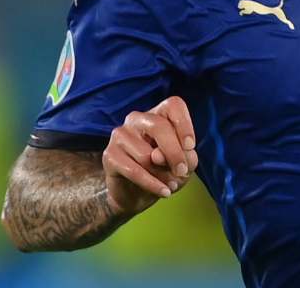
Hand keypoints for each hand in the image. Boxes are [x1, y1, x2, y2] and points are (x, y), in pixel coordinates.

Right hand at [102, 96, 199, 217]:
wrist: (136, 195)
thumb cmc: (164, 172)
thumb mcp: (184, 164)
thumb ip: (183, 156)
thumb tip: (158, 156)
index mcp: (157, 114)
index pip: (173, 105)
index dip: (184, 124)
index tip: (190, 146)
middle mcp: (136, 119)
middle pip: (159, 126)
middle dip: (174, 152)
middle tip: (182, 171)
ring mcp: (120, 135)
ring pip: (146, 154)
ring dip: (163, 174)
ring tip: (170, 184)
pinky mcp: (109, 155)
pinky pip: (134, 170)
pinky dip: (152, 184)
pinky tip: (164, 192)